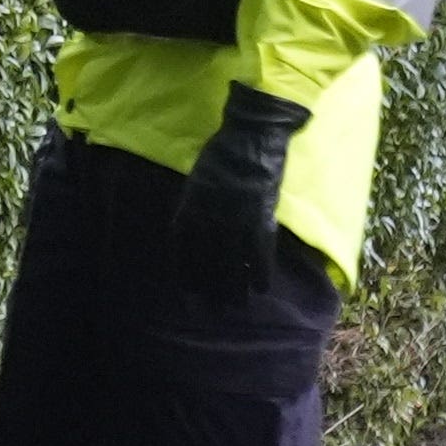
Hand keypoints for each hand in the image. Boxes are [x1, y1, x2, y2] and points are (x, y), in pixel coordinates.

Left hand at [175, 87, 306, 298]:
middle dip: (211, 289)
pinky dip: (262, 272)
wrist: (251, 137)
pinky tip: (263, 288)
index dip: (185, 274)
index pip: (183, 252)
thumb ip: (194, 208)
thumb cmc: (221, 155)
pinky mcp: (260, 218)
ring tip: (238, 305)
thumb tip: (193, 236)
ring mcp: (235, 222)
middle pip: (208, 264)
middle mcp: (209, 222)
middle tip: (215, 309)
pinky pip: (260, 254)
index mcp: (189, 210)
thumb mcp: (196, 182)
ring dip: (235, 288)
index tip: (189, 291)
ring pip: (233, 265)